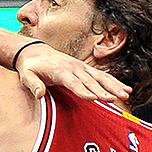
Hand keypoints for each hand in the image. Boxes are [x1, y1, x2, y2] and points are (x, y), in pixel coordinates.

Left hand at [14, 40, 131, 101]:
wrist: (34, 52)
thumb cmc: (30, 67)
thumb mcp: (26, 75)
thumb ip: (32, 84)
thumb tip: (39, 94)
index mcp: (60, 70)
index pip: (73, 82)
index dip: (83, 91)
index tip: (94, 98)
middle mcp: (74, 67)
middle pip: (90, 82)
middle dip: (102, 91)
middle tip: (114, 100)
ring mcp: (81, 67)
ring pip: (100, 78)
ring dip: (114, 86)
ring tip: (126, 95)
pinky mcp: (86, 69)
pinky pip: (102, 76)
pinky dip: (114, 82)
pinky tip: (126, 90)